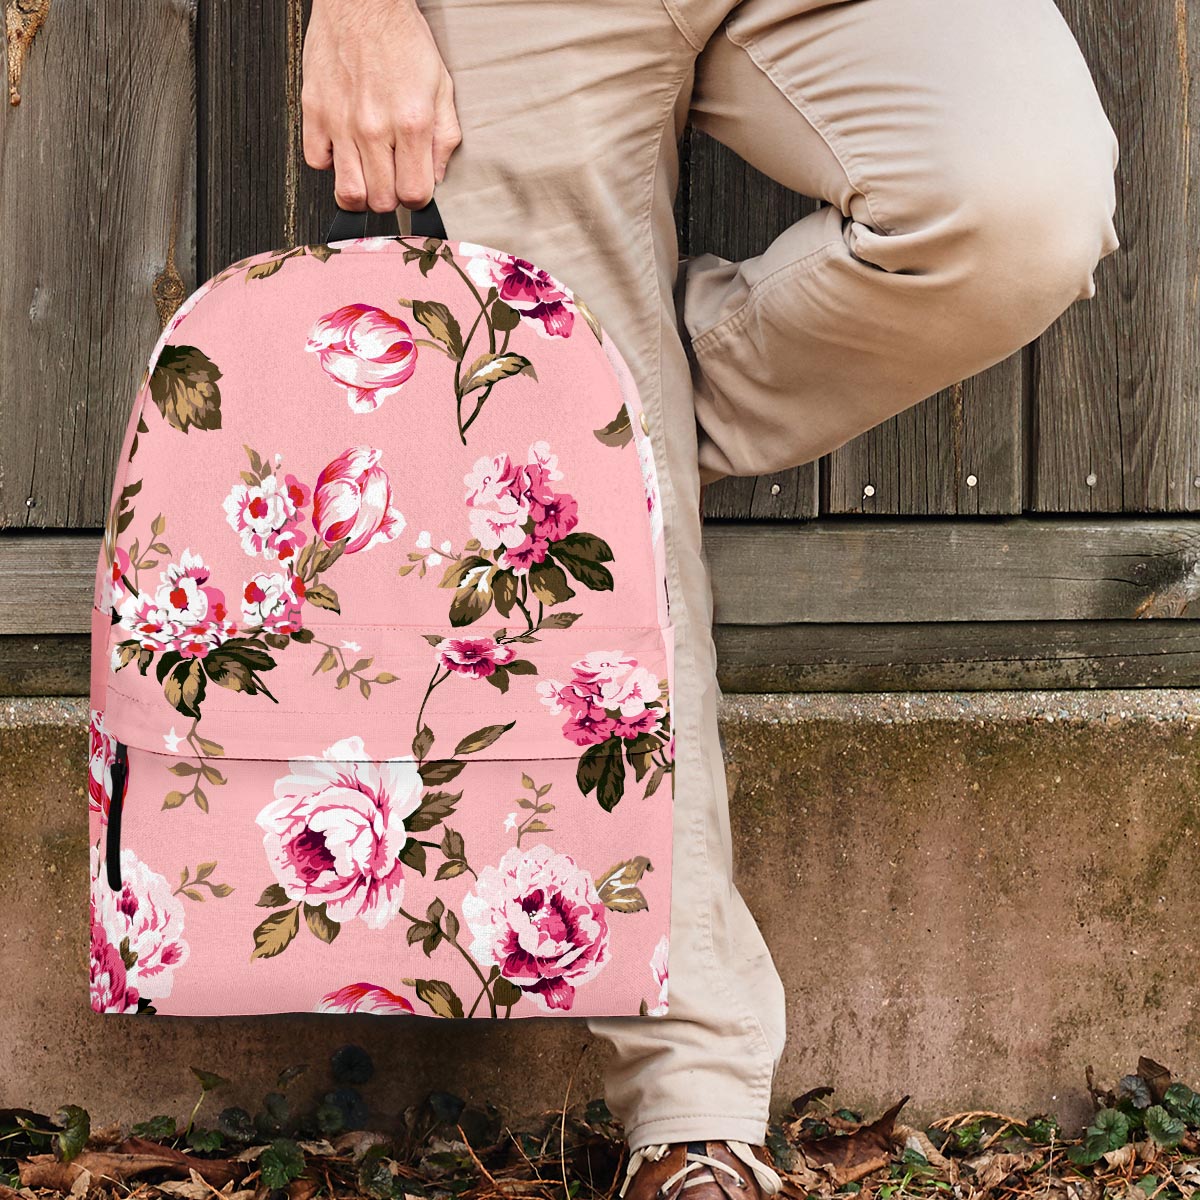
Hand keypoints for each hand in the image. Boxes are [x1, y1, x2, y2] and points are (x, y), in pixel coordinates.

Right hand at [302, 0, 461, 211]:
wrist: (362, 1)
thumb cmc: (401, 39)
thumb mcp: (441, 87)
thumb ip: (444, 137)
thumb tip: (437, 176)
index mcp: (411, 123)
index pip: (414, 194)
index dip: (417, 198)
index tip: (414, 187)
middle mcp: (374, 127)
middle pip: (381, 201)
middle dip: (390, 197)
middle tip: (391, 178)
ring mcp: (341, 122)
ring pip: (348, 192)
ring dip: (361, 192)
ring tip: (368, 176)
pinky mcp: (314, 111)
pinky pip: (316, 162)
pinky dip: (330, 163)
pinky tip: (343, 149)